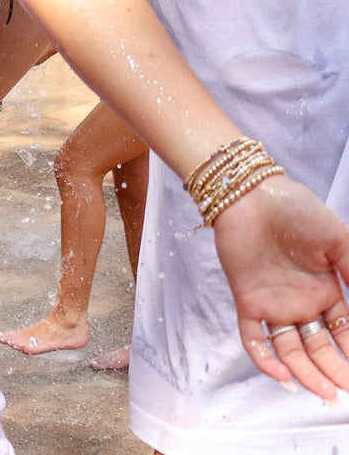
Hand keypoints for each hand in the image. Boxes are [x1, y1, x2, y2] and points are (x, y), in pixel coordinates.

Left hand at [213, 175, 348, 397]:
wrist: (251, 193)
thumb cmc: (296, 209)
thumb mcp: (337, 238)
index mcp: (325, 290)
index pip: (343, 333)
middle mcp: (301, 303)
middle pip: (319, 348)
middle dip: (334, 371)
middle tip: (344, 393)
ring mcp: (274, 304)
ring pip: (291, 351)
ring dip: (306, 374)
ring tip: (323, 393)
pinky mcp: (246, 300)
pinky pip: (253, 338)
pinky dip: (265, 361)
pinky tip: (284, 376)